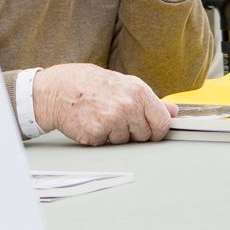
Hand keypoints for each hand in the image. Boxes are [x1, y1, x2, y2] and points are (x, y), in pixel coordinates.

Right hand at [32, 63, 176, 144]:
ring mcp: (112, 120)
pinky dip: (99, 138)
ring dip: (115, 135)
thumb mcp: (123, 84)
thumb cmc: (89, 84)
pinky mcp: (97, 134)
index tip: (150, 131)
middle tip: (117, 118)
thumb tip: (173, 111)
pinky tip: (91, 123)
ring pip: (125, 142)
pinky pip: (107, 145)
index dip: (157, 130)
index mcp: (138, 91)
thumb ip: (150, 101)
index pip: (162, 122)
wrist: (56, 90)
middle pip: (145, 135)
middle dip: (134, 132)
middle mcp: (127, 105)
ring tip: (101, 117)